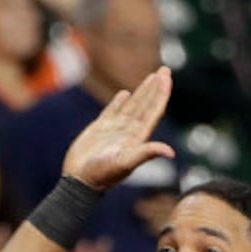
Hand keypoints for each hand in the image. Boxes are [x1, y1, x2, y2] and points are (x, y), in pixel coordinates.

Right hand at [61, 68, 174, 191]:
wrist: (79, 181)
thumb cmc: (102, 175)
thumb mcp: (125, 163)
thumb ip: (146, 153)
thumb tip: (171, 153)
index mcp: (138, 138)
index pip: (154, 111)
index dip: (162, 94)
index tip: (167, 77)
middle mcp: (128, 132)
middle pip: (146, 105)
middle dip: (156, 87)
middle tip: (165, 70)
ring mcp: (114, 130)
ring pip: (132, 105)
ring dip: (142, 91)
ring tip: (152, 76)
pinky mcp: (99, 129)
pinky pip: (113, 111)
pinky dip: (119, 102)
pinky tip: (125, 94)